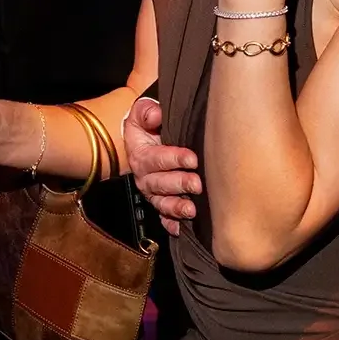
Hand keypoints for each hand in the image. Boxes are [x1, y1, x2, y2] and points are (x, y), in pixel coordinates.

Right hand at [124, 96, 198, 237]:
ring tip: (191, 210)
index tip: (192, 159)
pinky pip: (163, 217)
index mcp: (141, 154)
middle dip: (179, 184)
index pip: (155, 158)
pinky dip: (171, 224)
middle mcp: (145, 176)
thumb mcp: (144, 111)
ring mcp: (153, 192)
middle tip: (197, 184)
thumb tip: (156, 114)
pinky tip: (180, 229)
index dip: (173, 158)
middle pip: (160, 184)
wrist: (147, 137)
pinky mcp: (161, 202)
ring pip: (162, 203)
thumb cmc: (150, 123)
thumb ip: (147, 110)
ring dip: (176, 207)